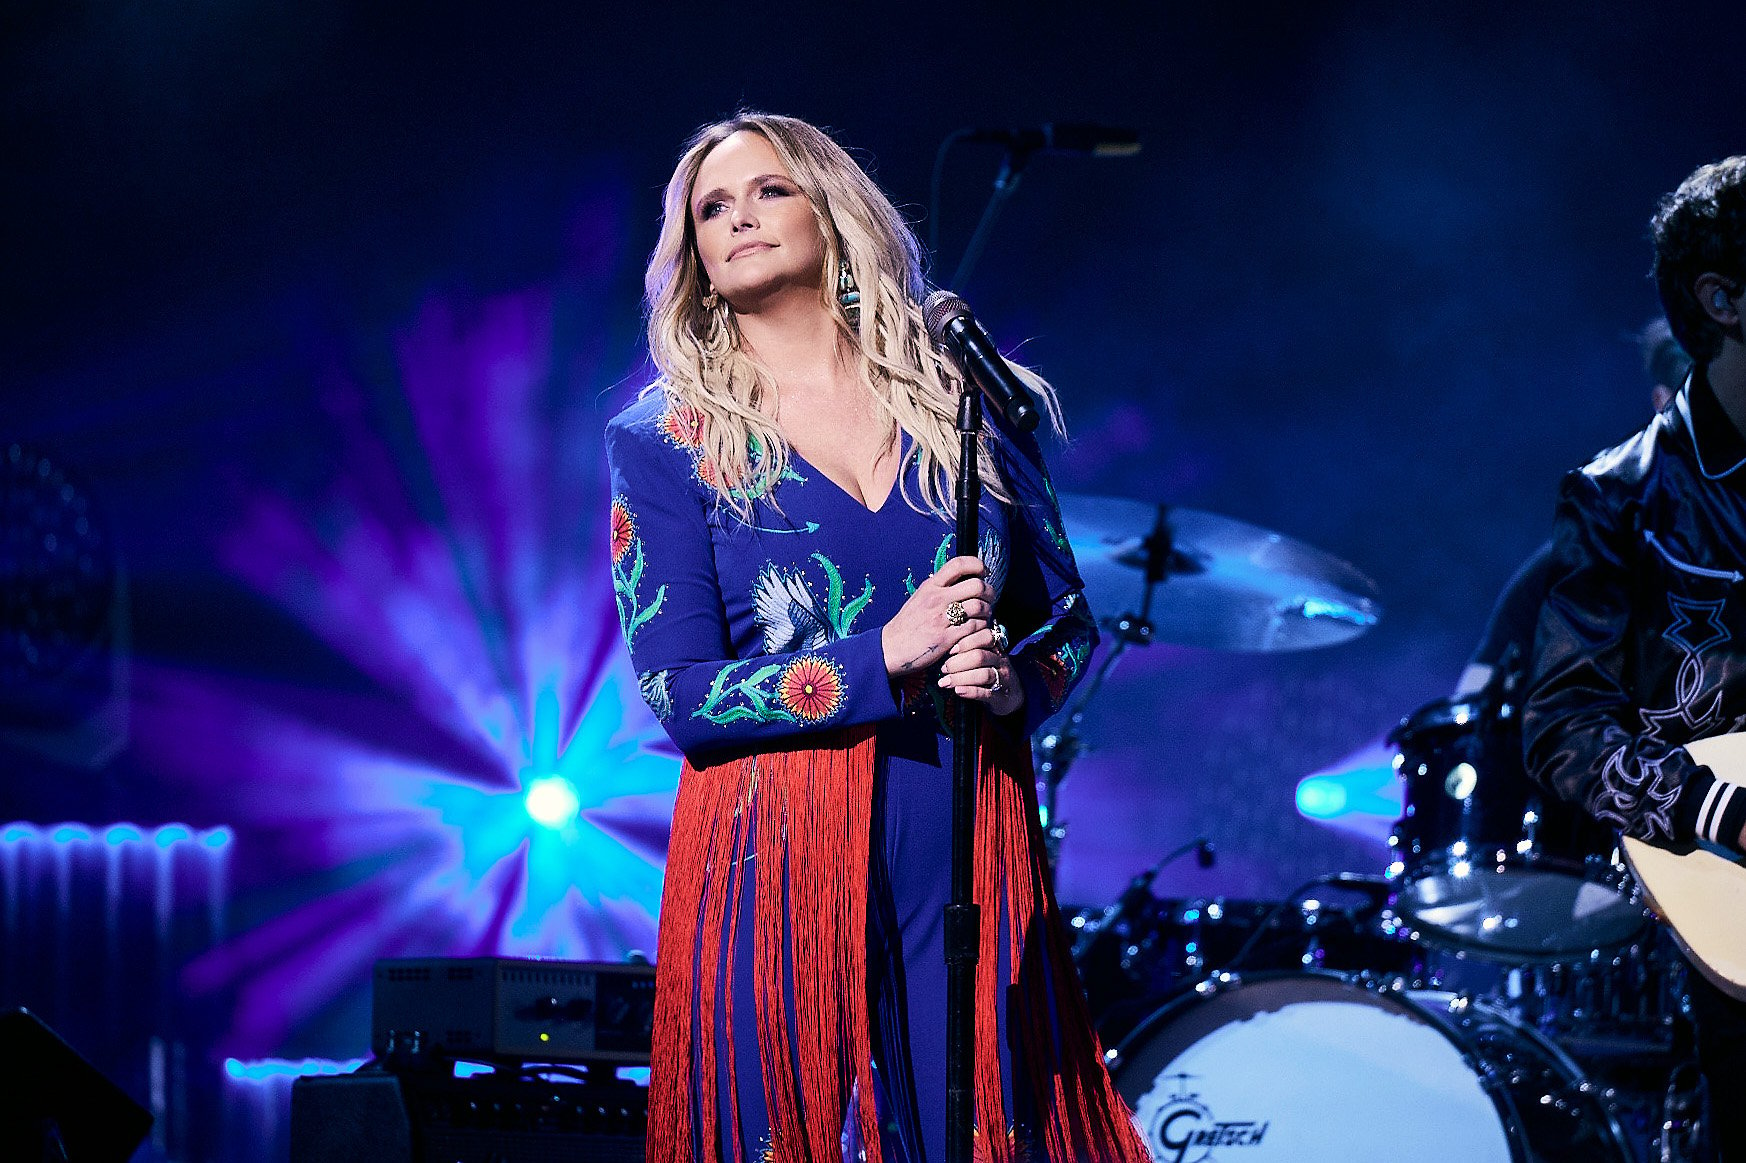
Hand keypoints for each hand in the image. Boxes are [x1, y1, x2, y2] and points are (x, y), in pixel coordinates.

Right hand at [882, 556, 991, 676]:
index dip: (977, 565)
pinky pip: (975, 628)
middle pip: (976, 585)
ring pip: (980, 607)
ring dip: (987, 612)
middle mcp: (937, 599)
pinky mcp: (947, 638)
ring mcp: (942, 618)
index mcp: (930, 586)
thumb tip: (962, 579)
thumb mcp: (920, 597)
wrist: (890, 648)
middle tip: (989, 598)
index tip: (982, 573)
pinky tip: (977, 630)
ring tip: (984, 616)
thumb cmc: (907, 624)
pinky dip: (981, 628)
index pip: (958, 564)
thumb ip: (939, 588)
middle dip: (989, 592)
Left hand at [939, 623, 1023, 716]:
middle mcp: (1001, 661)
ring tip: (944, 682)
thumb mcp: (986, 656)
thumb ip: (971, 648)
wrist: (1011, 695)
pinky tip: (957, 691)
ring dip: (960, 678)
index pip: (984, 637)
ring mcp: (1003, 679)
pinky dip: (970, 691)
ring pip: (983, 675)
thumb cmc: (991, 671)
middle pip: (980, 656)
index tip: (950, 650)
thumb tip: (944, 645)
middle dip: (958, 662)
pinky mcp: (1000, 696)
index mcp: (996, 647)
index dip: (965, 642)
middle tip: (943, 668)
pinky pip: (985, 693)